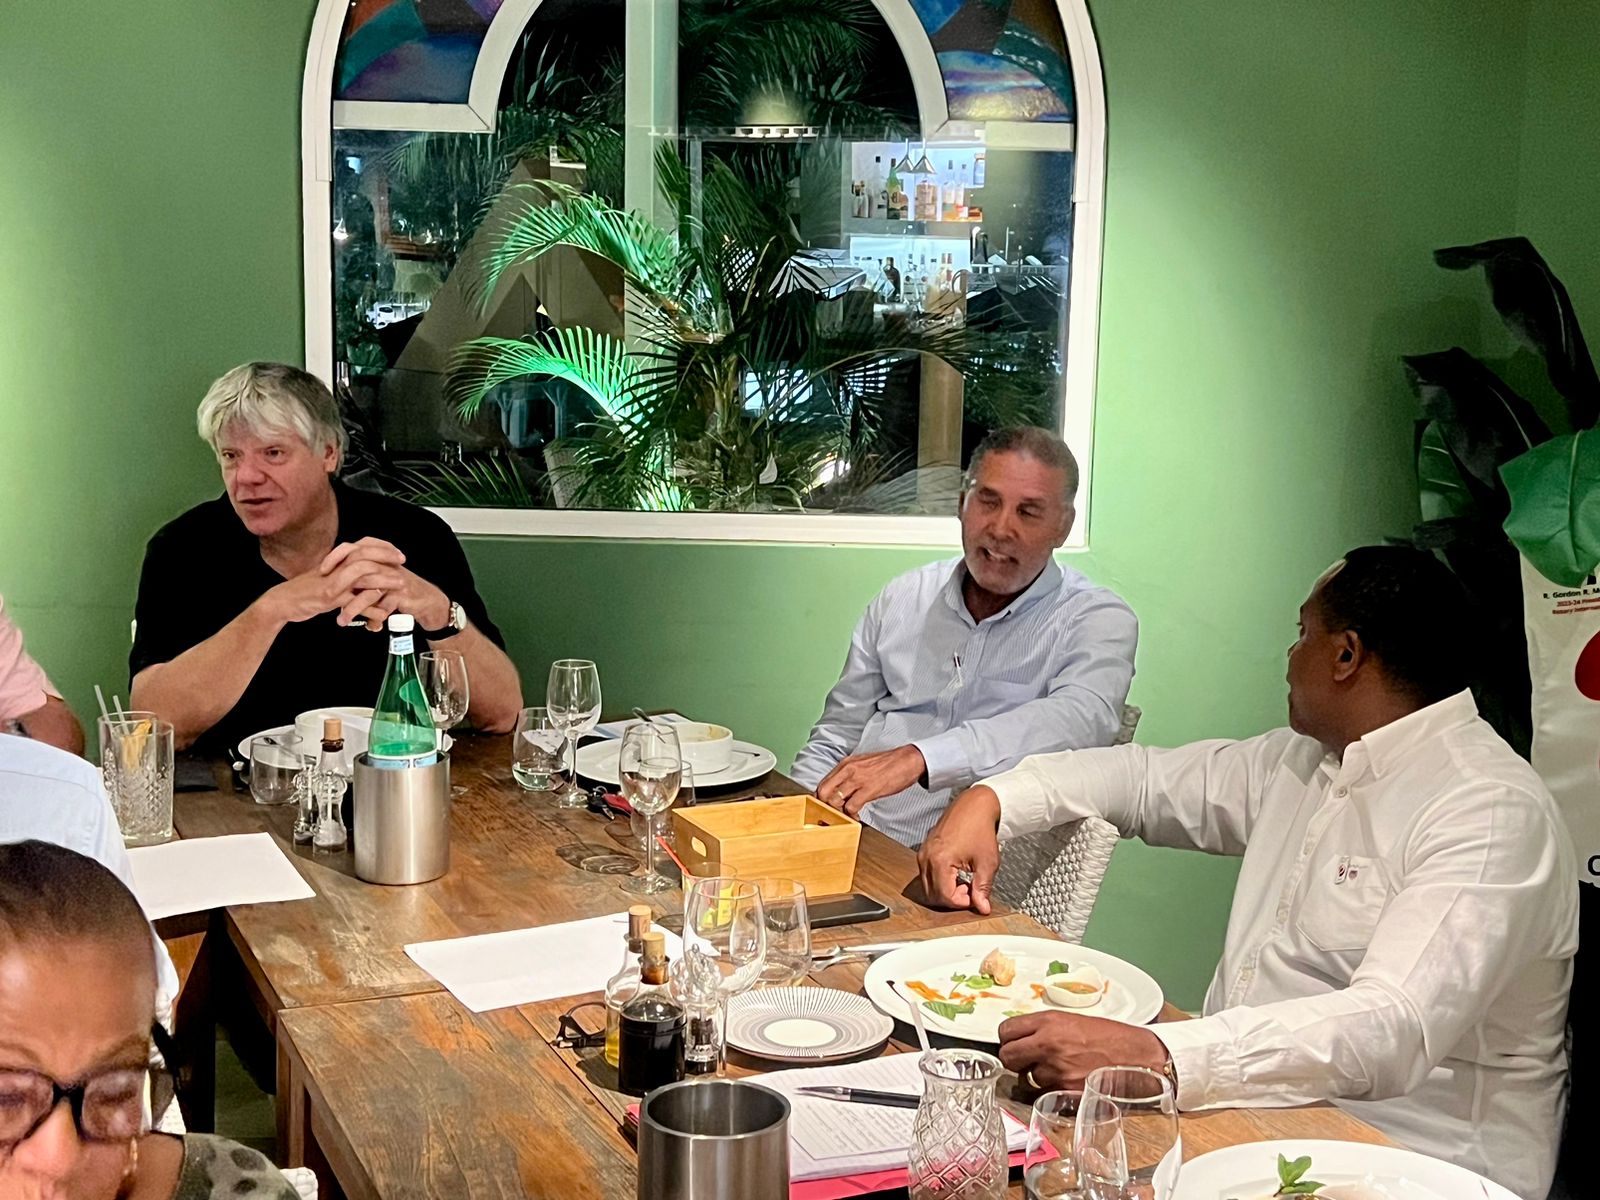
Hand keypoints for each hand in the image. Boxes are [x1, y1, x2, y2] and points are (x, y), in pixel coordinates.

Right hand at [258, 556, 391, 626]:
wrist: (283, 601)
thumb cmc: (306, 591)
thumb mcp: (328, 578)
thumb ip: (345, 575)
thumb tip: (364, 575)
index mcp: (336, 560)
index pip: (362, 545)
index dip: (381, 546)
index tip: (396, 551)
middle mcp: (335, 567)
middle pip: (364, 554)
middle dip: (386, 555)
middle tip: (402, 560)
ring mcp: (332, 582)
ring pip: (362, 574)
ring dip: (384, 579)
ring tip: (400, 583)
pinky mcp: (329, 598)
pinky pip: (354, 601)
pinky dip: (371, 608)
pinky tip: (383, 613)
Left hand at [319, 538, 449, 630]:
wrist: (426, 599)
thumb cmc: (399, 590)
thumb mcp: (378, 578)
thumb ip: (359, 575)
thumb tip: (333, 578)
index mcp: (377, 557)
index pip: (351, 548)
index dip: (335, 557)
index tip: (322, 571)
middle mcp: (385, 564)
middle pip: (357, 568)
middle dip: (339, 584)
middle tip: (326, 598)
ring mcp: (393, 578)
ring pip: (367, 591)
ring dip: (353, 608)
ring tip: (342, 621)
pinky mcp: (401, 594)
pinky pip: (382, 607)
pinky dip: (374, 619)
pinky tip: (370, 626)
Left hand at [816, 745, 926, 816]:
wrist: (907, 760)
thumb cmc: (888, 764)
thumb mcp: (863, 764)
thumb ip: (849, 775)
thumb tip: (840, 791)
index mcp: (846, 764)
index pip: (823, 783)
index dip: (820, 798)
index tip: (823, 806)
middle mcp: (848, 770)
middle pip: (823, 792)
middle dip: (825, 806)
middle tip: (832, 814)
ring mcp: (857, 779)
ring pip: (835, 800)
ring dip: (838, 813)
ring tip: (845, 817)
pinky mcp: (869, 789)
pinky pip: (851, 807)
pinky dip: (851, 816)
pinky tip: (856, 817)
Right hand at [917, 786, 1001, 912]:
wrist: (973, 806)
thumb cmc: (980, 829)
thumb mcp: (987, 862)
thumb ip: (983, 888)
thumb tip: (982, 908)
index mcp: (940, 860)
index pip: (945, 897)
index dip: (962, 902)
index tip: (974, 896)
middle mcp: (926, 857)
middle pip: (933, 895)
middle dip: (952, 898)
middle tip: (970, 890)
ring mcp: (923, 853)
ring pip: (928, 887)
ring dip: (946, 890)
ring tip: (964, 881)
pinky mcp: (923, 850)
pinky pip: (926, 875)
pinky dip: (940, 881)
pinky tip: (956, 874)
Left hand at [998, 1010, 1170, 1092]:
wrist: (1138, 1055)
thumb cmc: (1109, 1036)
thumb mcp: (1072, 1021)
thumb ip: (1044, 1028)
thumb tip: (1021, 1037)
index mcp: (1048, 1022)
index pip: (1005, 1030)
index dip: (1007, 1039)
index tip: (1014, 1042)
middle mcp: (1048, 1044)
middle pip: (1007, 1056)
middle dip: (1014, 1060)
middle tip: (1025, 1061)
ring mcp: (1056, 1070)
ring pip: (1026, 1078)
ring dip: (1036, 1077)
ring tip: (1058, 1070)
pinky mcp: (1066, 1091)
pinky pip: (1044, 1093)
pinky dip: (1051, 1090)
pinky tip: (1066, 1081)